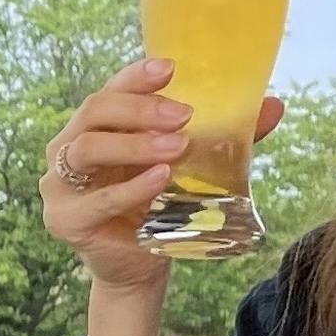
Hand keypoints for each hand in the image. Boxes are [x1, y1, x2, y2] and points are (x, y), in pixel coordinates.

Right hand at [41, 61, 287, 294]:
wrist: (139, 266)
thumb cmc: (157, 207)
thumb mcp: (188, 166)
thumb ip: (223, 138)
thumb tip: (275, 107)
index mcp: (95, 126)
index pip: (110, 90)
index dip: (136, 77)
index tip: (170, 69)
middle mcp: (68, 147)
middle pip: (94, 112)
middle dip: (140, 110)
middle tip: (184, 116)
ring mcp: (59, 185)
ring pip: (87, 149)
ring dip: (133, 145)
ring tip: (176, 148)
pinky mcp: (64, 220)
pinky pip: (97, 199)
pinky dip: (130, 188)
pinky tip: (159, 179)